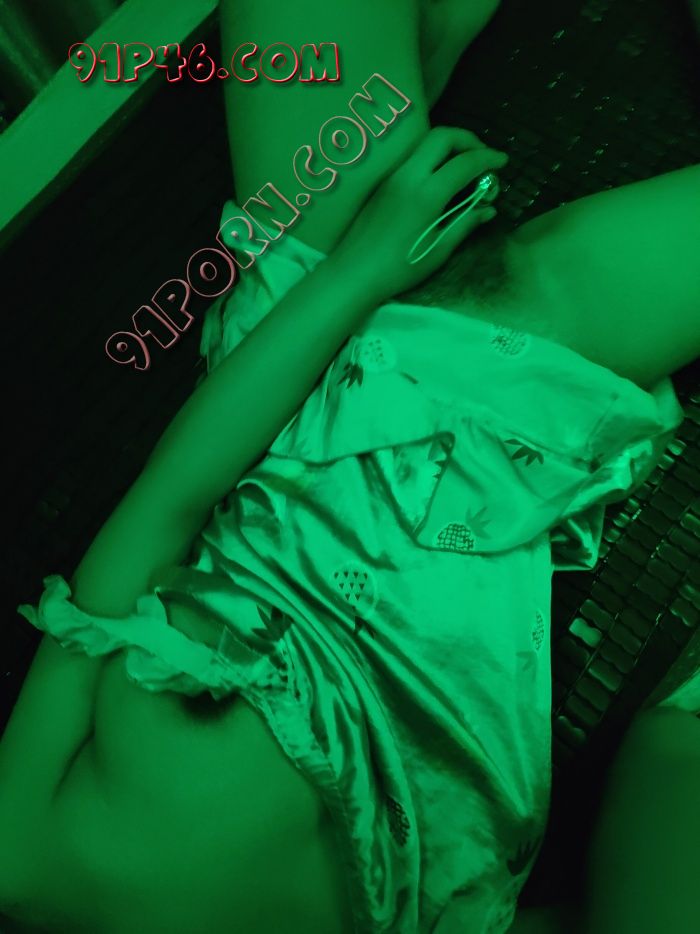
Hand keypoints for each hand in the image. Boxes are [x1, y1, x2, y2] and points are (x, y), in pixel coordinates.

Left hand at [331, 126, 508, 302]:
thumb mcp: (438, 251)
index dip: (488, 158)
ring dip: (449, 146)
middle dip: (468, 140)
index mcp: (427, 193)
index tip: (503, 162)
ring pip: (425, 143)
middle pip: (442, 137)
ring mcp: (393, 176)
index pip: (465, 162)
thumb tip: (488, 209)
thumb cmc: (399, 268)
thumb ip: (464, 224)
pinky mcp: (384, 183)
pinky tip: (441, 177)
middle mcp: (409, 176)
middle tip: (483, 157)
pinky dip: (433, 157)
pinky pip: (413, 157)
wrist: (353, 272)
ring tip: (465, 166)